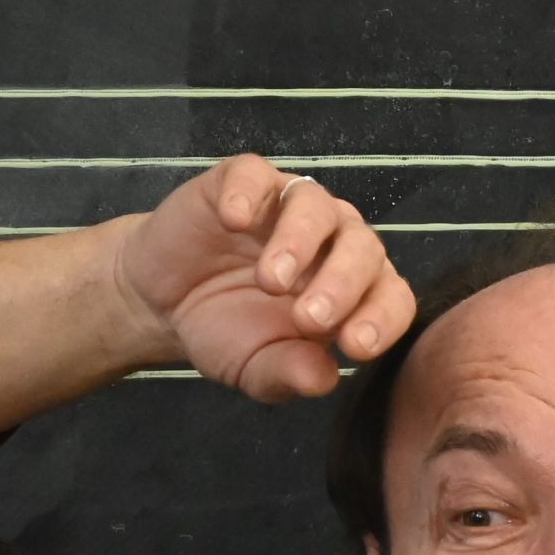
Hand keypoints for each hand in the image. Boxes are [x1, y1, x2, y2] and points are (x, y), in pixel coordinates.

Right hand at [109, 155, 417, 402]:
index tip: (353, 348)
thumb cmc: (226, 331)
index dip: (381, 320)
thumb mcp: (256, 367)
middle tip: (310, 318)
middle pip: (362, 249)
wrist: (163, 302)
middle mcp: (334, 241)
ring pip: (315, 206)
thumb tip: (323, 380)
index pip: (391, 297)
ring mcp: (290, 206)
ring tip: (272, 281)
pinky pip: (253, 174)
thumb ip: (289, 374)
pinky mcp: (243, 182)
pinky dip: (247, 193)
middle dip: (342, 284)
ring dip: (299, 241)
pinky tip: (234, 220)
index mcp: (355, 290)